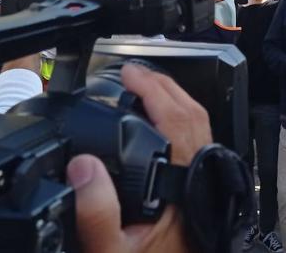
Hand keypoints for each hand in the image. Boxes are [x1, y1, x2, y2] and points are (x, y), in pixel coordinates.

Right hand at [67, 63, 210, 252]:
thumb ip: (96, 214)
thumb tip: (82, 166)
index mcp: (183, 187)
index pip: (176, 120)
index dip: (152, 90)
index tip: (128, 73)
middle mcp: (199, 181)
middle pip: (194, 115)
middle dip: (165, 85)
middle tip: (134, 71)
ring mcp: (203, 186)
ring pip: (201, 127)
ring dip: (175, 100)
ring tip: (145, 88)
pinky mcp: (200, 194)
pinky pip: (198, 143)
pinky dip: (180, 122)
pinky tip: (159, 127)